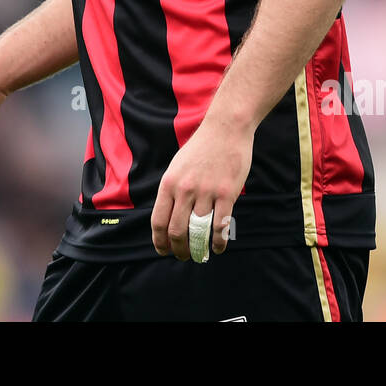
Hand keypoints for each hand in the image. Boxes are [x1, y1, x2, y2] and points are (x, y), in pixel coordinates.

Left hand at [150, 114, 253, 259]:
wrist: (225, 129)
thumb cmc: (201, 148)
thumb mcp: (177, 167)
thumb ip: (172, 190)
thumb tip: (169, 216)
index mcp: (169, 184)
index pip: (158, 221)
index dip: (159, 242)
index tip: (164, 251)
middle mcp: (184, 190)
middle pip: (176, 231)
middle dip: (179, 250)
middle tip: (184, 256)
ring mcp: (206, 192)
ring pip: (198, 232)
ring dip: (199, 249)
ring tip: (201, 255)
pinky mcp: (226, 194)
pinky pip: (220, 226)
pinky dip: (218, 242)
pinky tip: (218, 247)